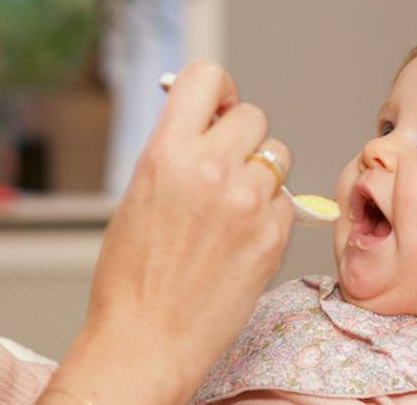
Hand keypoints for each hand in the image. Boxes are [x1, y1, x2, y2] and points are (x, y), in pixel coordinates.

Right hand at [48, 61, 294, 403]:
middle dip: (239, 136)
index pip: (206, 77)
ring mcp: (248, 202)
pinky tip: (240, 238)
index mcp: (167, 151)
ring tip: (233, 205)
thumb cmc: (130, 274)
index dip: (217, 88)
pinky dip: (269, 214)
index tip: (216, 106)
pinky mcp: (274, 235)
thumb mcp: (138, 193)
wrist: (146, 339)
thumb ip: (175, 151)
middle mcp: (211, 169)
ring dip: (261, 172)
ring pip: (278, 155)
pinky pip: (286, 201)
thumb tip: (208, 122)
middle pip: (252, 115)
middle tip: (223, 165)